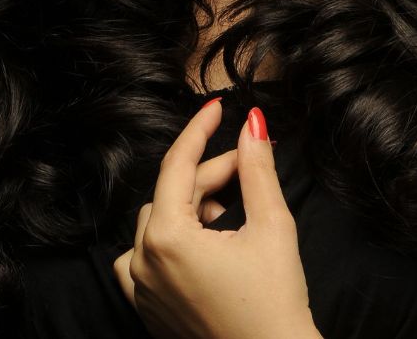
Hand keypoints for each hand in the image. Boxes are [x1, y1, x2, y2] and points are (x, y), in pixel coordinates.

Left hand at [113, 98, 315, 338]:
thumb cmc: (274, 304)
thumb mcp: (271, 225)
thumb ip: (256, 168)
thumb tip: (253, 124)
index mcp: (166, 239)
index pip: (178, 164)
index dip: (200, 129)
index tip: (217, 106)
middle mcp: (143, 264)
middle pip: (173, 193)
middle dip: (211, 174)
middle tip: (249, 165)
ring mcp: (142, 291)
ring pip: (159, 222)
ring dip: (192, 207)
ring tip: (232, 211)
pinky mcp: (149, 311)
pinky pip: (146, 258)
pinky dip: (171, 240)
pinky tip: (205, 241)